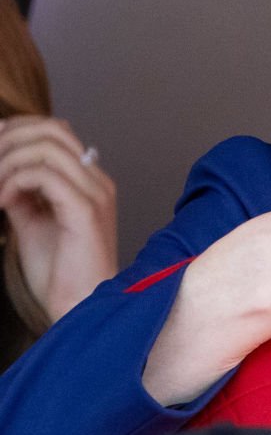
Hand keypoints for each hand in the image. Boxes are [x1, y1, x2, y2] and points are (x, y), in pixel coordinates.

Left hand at [0, 117, 117, 323]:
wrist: (78, 305)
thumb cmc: (59, 271)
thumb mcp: (31, 221)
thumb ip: (21, 192)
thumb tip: (1, 170)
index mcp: (89, 182)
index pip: (57, 132)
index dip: (18, 131)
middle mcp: (97, 181)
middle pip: (54, 130)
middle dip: (10, 140)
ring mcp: (95, 193)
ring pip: (47, 147)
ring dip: (8, 161)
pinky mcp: (86, 209)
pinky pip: (45, 175)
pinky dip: (14, 182)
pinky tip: (2, 202)